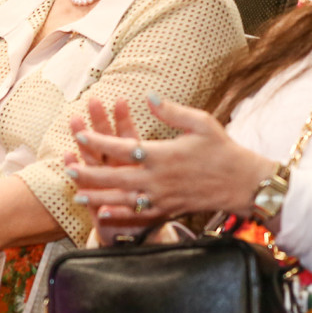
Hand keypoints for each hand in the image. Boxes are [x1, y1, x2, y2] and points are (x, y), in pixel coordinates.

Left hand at [64, 95, 268, 237]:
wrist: (243, 183)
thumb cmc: (223, 150)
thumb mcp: (201, 123)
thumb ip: (172, 112)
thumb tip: (149, 97)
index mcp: (162, 154)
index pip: (121, 147)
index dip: (98, 141)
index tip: (80, 134)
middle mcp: (158, 178)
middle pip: (114, 177)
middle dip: (89, 174)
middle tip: (68, 170)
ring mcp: (162, 197)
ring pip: (122, 199)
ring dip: (98, 197)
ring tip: (77, 195)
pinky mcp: (168, 209)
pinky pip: (139, 214)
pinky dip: (120, 214)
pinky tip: (104, 214)